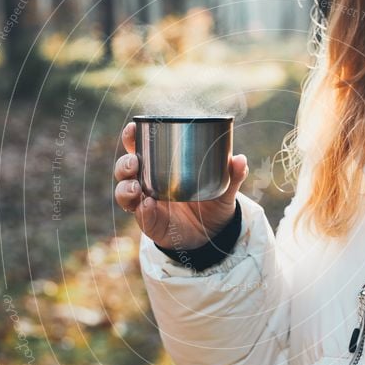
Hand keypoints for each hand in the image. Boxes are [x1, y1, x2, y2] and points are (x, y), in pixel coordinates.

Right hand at [114, 121, 248, 248]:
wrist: (213, 234)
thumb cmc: (213, 202)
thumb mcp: (224, 188)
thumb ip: (233, 175)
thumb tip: (240, 159)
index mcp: (160, 166)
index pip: (139, 147)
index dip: (131, 137)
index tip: (134, 129)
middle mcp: (148, 183)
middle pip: (125, 169)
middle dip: (124, 164)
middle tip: (134, 162)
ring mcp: (146, 203)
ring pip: (124, 192)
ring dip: (125, 188)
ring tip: (137, 187)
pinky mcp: (150, 223)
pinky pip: (140, 216)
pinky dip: (142, 210)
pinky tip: (148, 205)